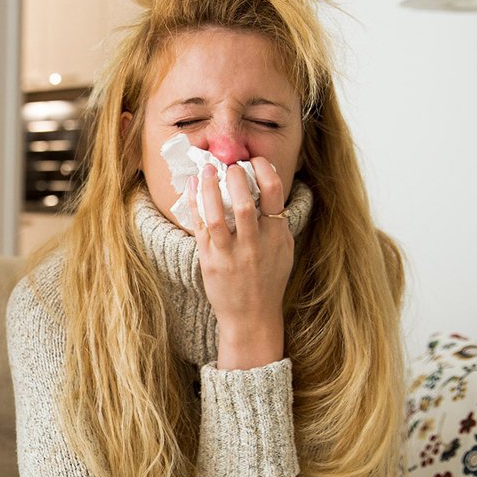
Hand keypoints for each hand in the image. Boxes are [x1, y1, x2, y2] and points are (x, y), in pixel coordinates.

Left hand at [188, 159, 292, 370]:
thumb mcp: (283, 250)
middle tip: (230, 165)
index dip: (265, 171)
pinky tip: (193, 187)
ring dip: (211, 187)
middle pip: (245, 201)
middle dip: (236, 176)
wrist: (252, 317)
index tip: (255, 160)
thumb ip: (277, 223)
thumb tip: (268, 190)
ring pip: (218, 213)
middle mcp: (254, 244)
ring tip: (208, 170)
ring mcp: (230, 253)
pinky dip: (195, 203)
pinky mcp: (210, 260)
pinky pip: (200, 226)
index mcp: (276, 236)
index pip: (274, 194)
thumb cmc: (268, 281)